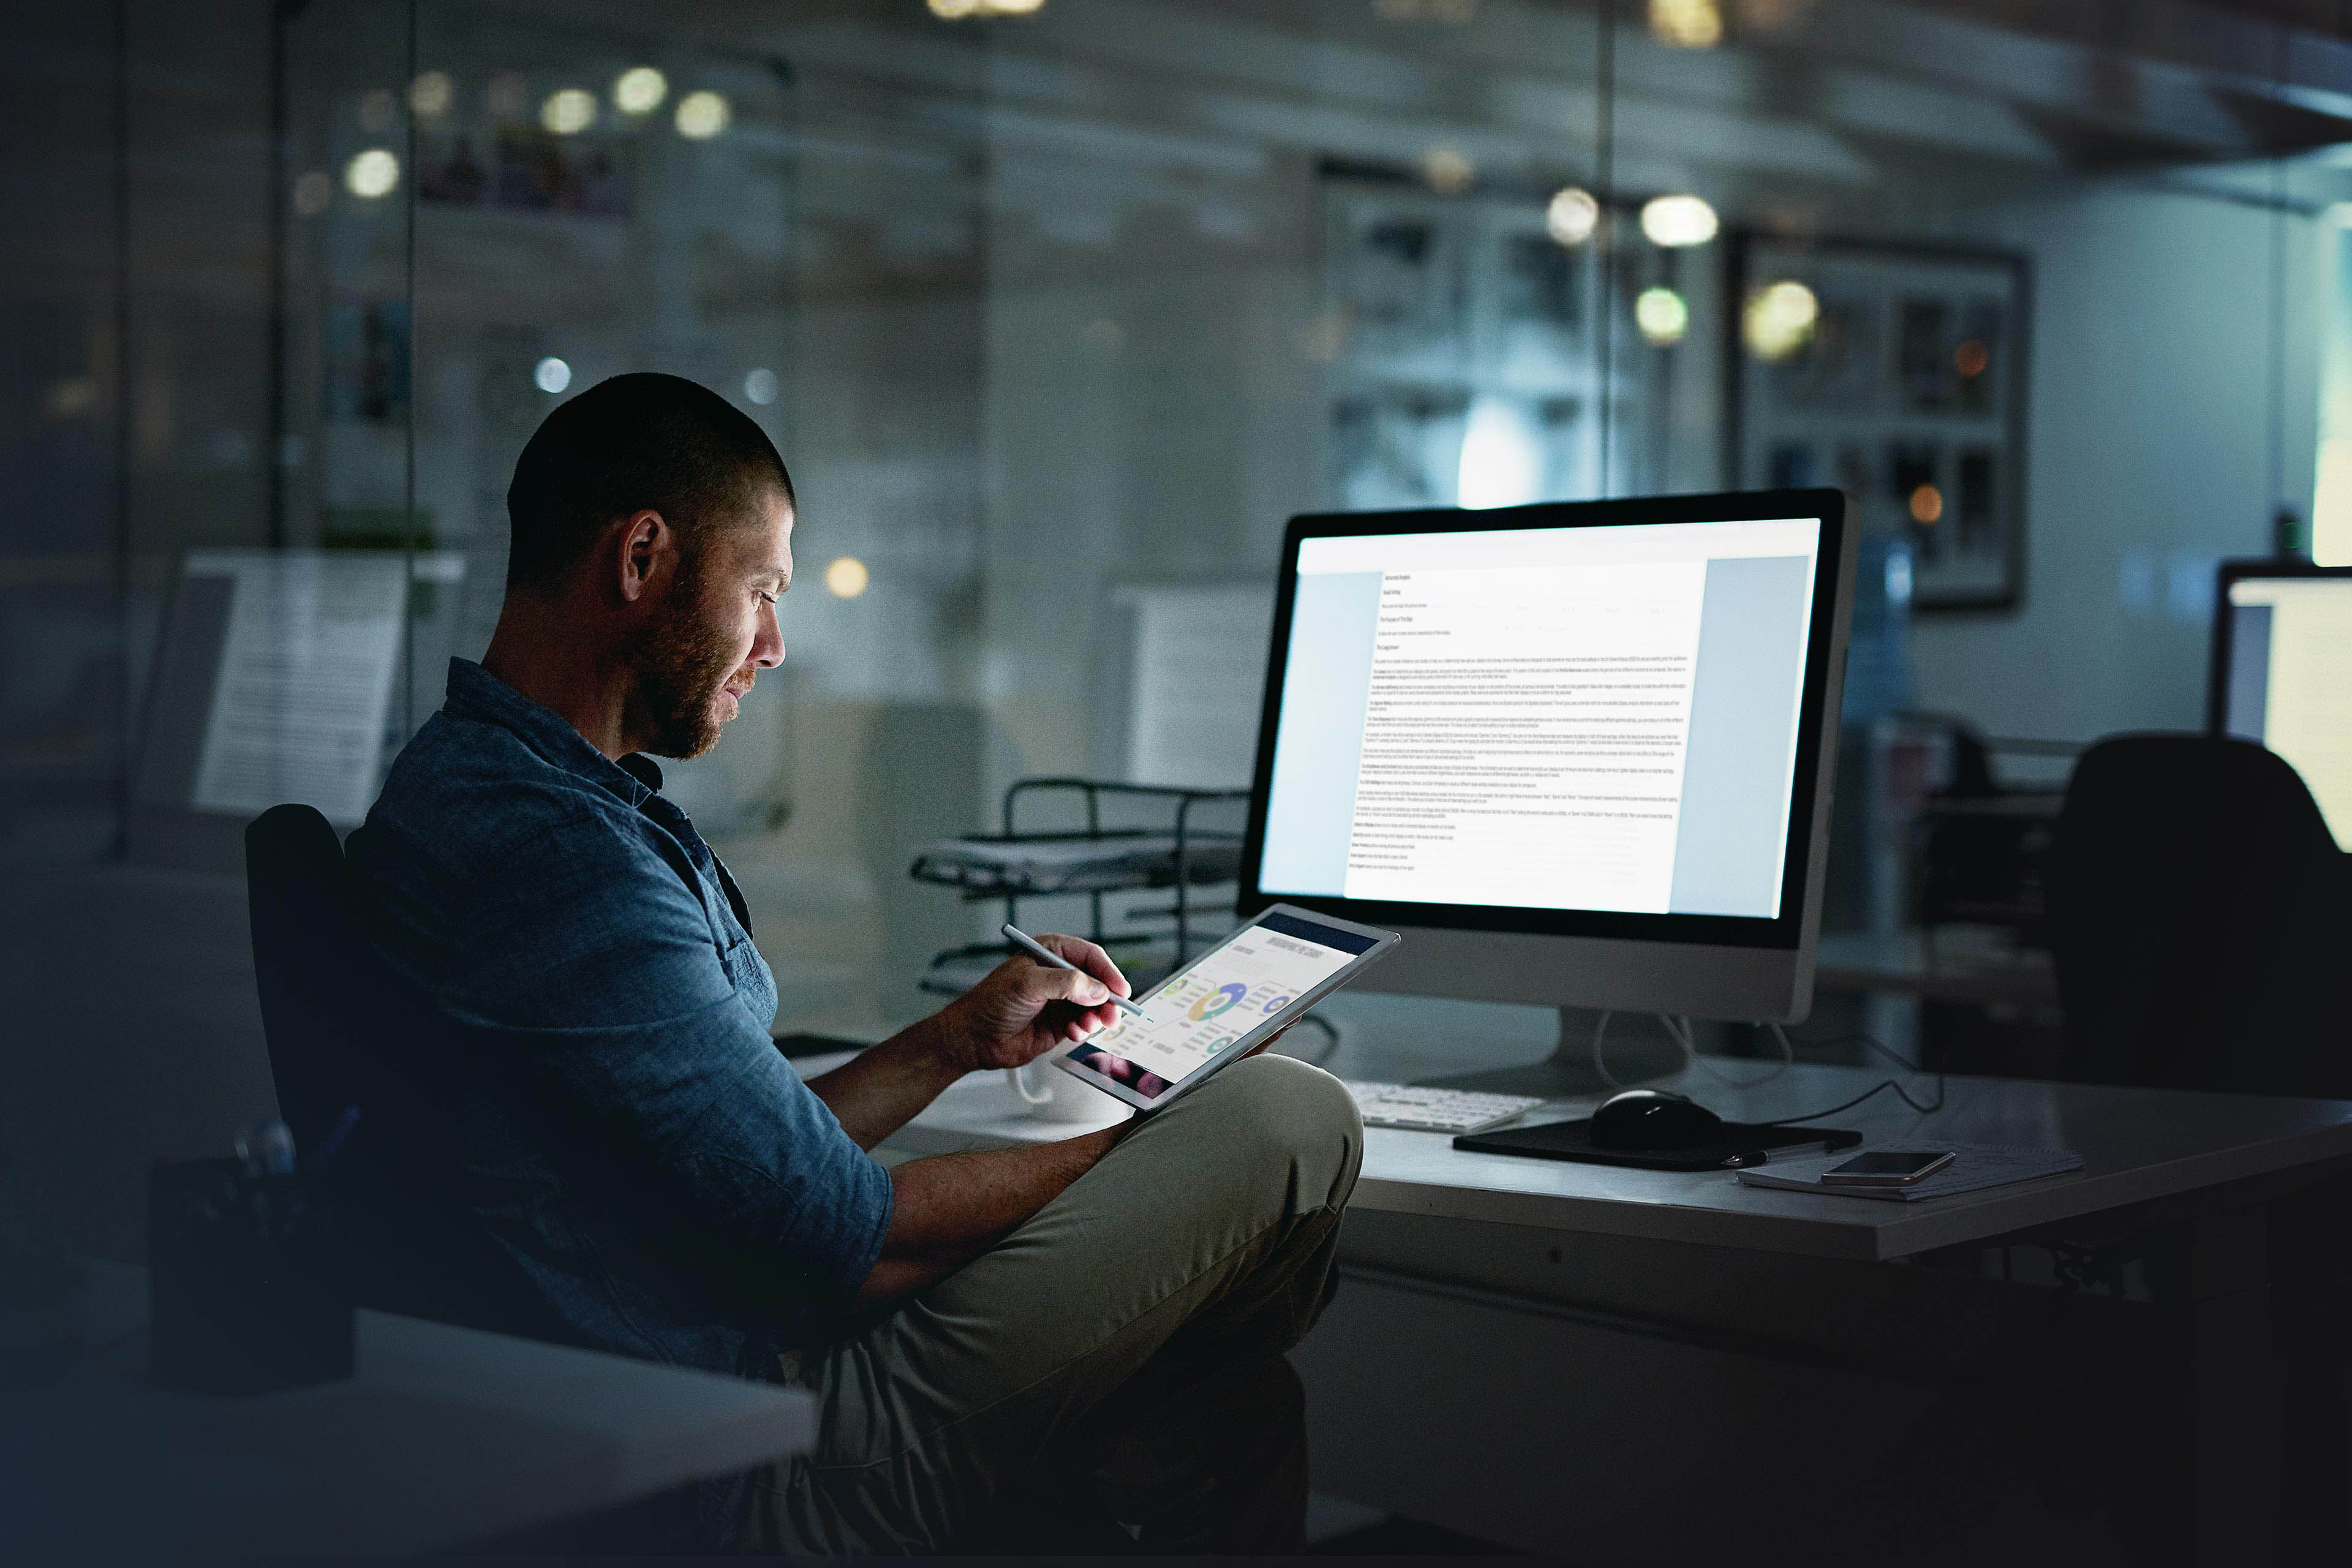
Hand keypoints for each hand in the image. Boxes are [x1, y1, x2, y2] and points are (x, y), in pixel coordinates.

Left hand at [940, 933, 1133, 1072]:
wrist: (973, 1038)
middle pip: (1098, 982)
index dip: (1108, 972)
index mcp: (1050, 952)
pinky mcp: (1060, 1024)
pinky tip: (1074, 1033)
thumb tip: (1096, 990)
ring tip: (1090, 1026)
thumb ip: (1065, 983)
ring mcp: (1061, 1000)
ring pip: (1095, 1005)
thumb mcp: (1028, 984)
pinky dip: (1085, 1030)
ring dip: (1097, 1016)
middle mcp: (1059, 974)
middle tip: (1112, 1014)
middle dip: (1107, 998)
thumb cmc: (991, 1002)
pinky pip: (1084, 1024)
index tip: (1121, 989)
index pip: (1089, 956)